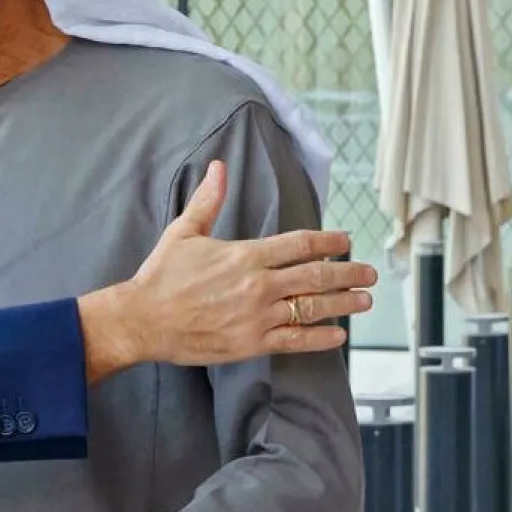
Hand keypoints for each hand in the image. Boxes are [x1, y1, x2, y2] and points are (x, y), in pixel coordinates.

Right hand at [79, 161, 377, 376]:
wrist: (143, 320)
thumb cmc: (161, 277)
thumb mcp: (183, 232)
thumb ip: (207, 201)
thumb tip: (219, 168)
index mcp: (245, 255)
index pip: (300, 244)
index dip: (329, 241)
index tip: (346, 241)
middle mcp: (258, 285)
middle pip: (316, 276)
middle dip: (348, 273)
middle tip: (369, 273)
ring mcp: (257, 316)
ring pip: (312, 308)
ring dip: (343, 304)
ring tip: (363, 301)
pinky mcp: (251, 343)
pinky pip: (295, 340)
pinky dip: (320, 339)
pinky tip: (337, 336)